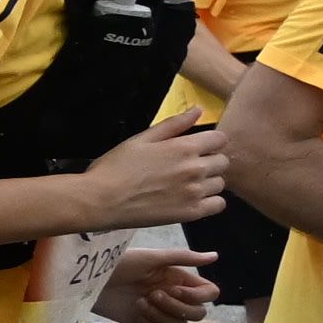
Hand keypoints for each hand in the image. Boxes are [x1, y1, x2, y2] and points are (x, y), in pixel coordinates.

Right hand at [82, 116, 231, 231]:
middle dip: (209, 161)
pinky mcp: (191, 213)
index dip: (209, 142)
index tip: (196, 148)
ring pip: (220, 183)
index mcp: (184, 147)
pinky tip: (191, 199)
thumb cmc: (115, 167)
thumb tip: (199, 110)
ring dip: (208, 182)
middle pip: (223, 162)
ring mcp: (195, 192)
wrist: (100, 200)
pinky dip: (210, 201)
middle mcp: (196, 169)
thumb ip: (173, 124)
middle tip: (187, 167)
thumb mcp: (140, 139)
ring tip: (185, 185)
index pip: (220, 139)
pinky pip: (218, 204)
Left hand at [103, 248, 220, 322]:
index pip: (209, 294)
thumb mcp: (151, 257)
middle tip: (152, 294)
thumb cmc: (119, 262)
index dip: (197, 296)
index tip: (173, 288)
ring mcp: (157, 311)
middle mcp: (172, 295)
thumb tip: (216, 256)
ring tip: (139, 301)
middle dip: (177, 307)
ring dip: (161, 315)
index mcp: (178, 278)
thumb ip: (183, 257)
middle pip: (198, 314)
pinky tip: (135, 312)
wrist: (88, 279)